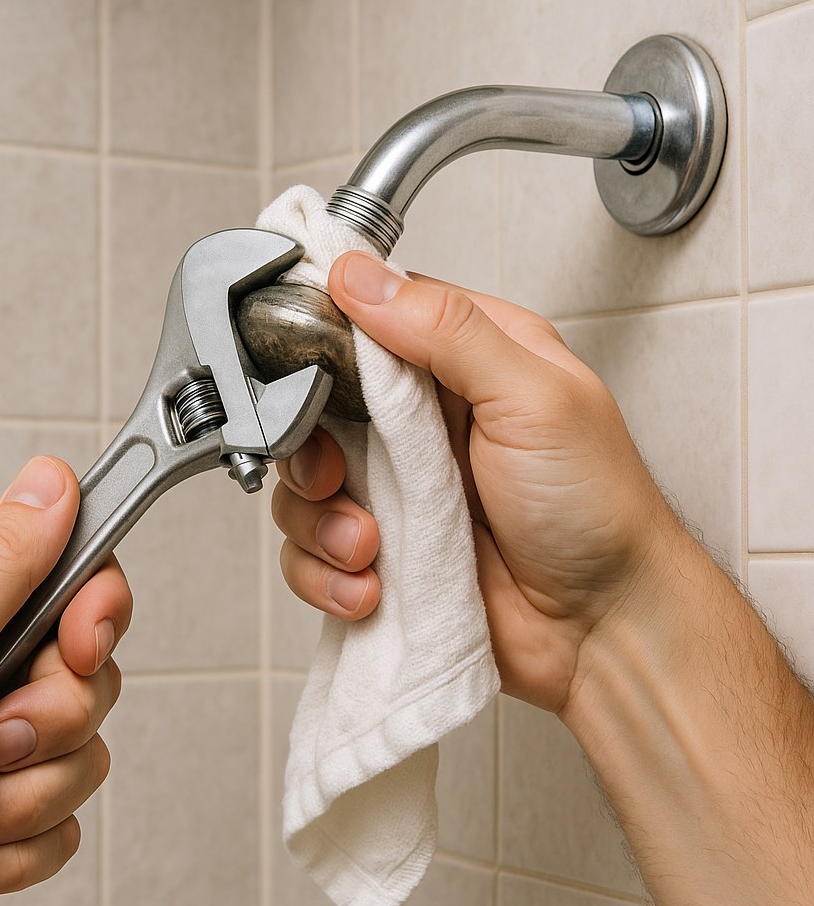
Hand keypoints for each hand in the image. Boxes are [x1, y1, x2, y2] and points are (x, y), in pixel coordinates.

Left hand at [0, 456, 130, 905]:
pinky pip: (65, 814)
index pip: (72, 574)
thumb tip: (52, 481)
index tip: (77, 648)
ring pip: (83, 748)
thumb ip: (6, 558)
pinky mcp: (2, 800)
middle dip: (46, 721)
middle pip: (88, 670)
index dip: (93, 615)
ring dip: (22, 792)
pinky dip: (13, 841)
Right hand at [273, 251, 676, 714]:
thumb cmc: (595, 509)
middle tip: (335, 479)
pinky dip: (326, 576)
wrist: (602, 629)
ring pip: (304, 487)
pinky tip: (371, 588)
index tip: (303, 376)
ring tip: (370, 549)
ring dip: (321, 524)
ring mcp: (398, 490)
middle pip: (317, 409)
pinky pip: (313, 555)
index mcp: (465, 360)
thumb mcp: (535, 398)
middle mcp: (423, 421)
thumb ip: (448, 330)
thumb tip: (360, 276)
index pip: (369, 320)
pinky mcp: (383, 553)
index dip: (323, 342)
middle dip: (311, 452)